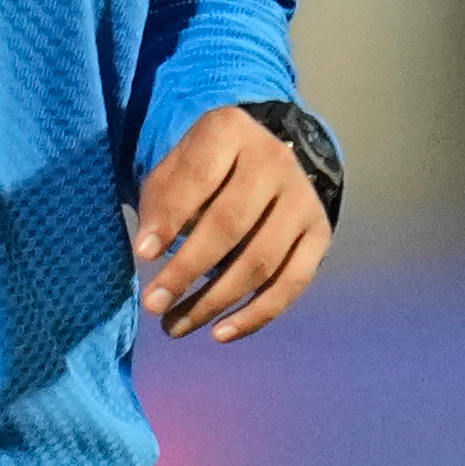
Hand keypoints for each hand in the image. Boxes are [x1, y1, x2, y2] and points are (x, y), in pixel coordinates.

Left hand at [135, 106, 328, 342]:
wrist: (268, 153)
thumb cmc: (206, 165)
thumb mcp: (176, 165)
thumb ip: (161, 199)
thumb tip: (150, 252)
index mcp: (230, 132)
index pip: (199, 177)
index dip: (170, 217)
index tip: (142, 254)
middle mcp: (275, 163)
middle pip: (230, 224)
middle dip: (188, 269)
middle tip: (153, 304)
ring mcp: (303, 201)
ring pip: (261, 261)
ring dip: (216, 301)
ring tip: (176, 326)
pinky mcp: (321, 234)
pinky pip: (292, 283)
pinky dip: (257, 314)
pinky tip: (221, 333)